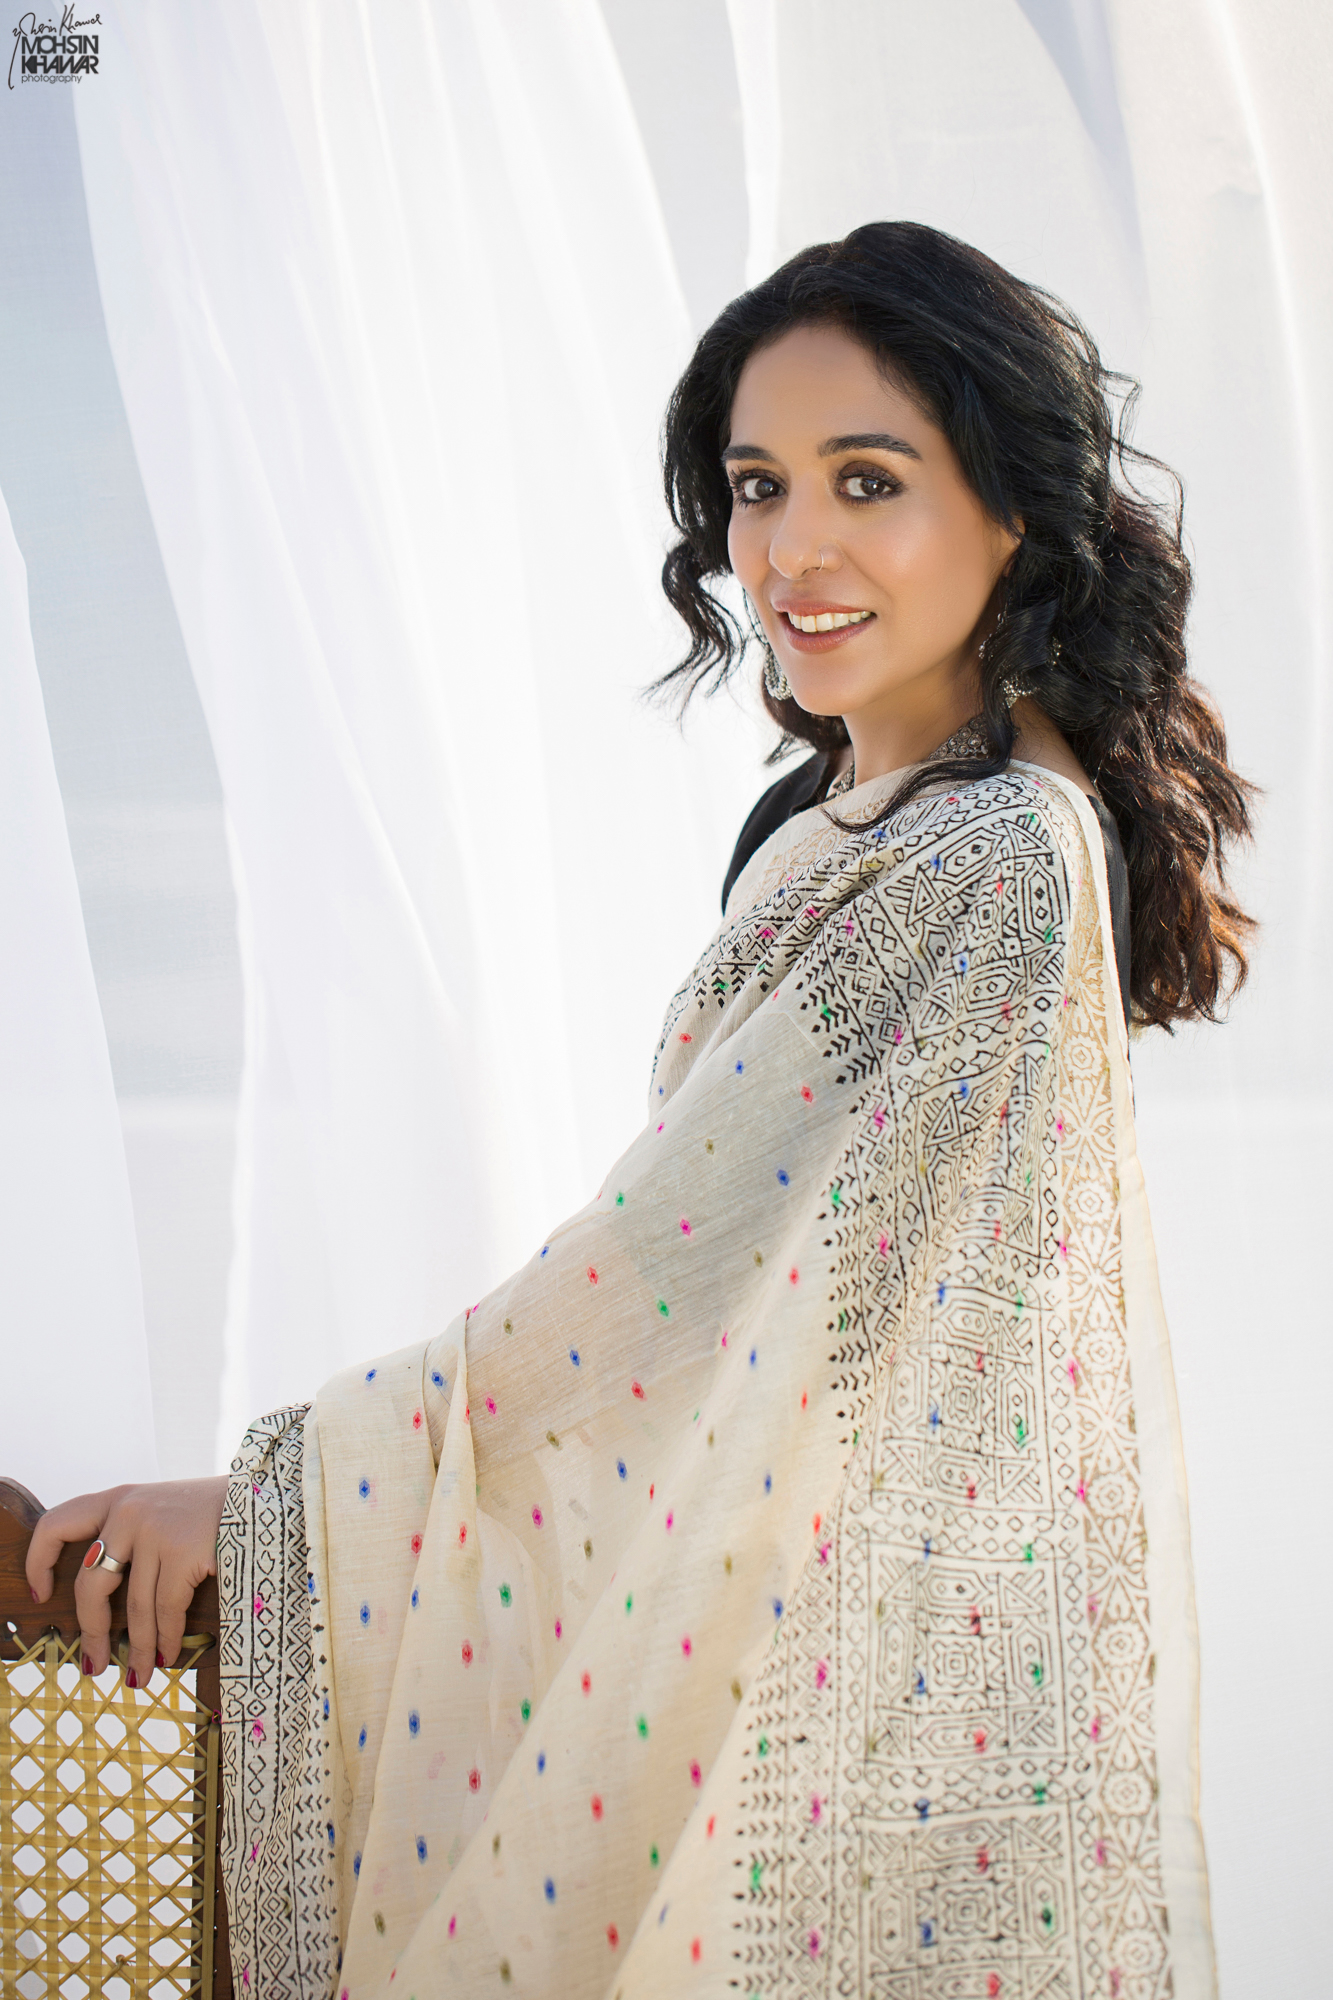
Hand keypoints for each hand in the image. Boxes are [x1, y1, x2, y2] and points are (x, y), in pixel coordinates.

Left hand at [26, 1477, 229, 1682]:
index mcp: (119, 1499)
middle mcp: (129, 1511)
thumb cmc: (216, 1512)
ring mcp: (155, 1530)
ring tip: (139, 1675)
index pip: (56, 1523)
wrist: (267, 1496)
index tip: (41, 1594)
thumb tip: (107, 1601)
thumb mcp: (163, 1511)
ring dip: (136, 1648)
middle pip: (91, 1583)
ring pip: (134, 1606)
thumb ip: (133, 1537)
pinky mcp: (183, 1551)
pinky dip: (164, 1639)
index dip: (39, 1562)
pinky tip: (166, 1655)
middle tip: (94, 1663)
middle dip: (92, 1630)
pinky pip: (165, 1610)